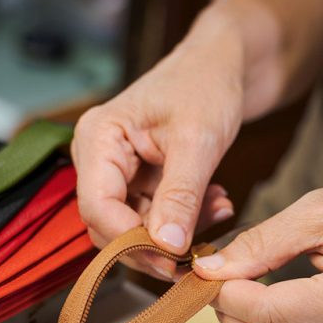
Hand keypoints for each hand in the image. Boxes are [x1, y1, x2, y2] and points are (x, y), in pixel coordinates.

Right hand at [72, 20, 245, 277]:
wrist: (224, 65)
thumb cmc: (205, 84)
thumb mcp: (196, 140)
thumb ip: (180, 195)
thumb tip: (167, 245)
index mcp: (98, 138)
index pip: (97, 206)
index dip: (130, 240)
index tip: (171, 257)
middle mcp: (99, 157)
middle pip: (111, 224)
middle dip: (155, 242)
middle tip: (197, 251)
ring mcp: (119, 170)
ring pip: (137, 226)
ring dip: (178, 230)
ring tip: (218, 210)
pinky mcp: (141, 180)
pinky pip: (156, 215)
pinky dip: (187, 218)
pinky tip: (216, 202)